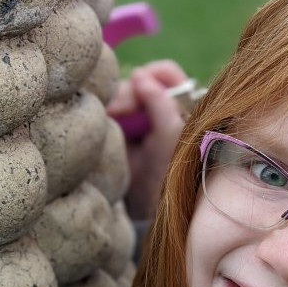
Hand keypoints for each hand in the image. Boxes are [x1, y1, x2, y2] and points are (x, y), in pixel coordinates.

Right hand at [107, 60, 188, 220]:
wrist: (145, 211)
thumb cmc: (167, 177)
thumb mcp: (169, 141)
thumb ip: (161, 107)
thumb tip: (140, 75)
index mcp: (182, 107)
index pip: (167, 75)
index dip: (151, 75)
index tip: (138, 86)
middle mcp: (160, 108)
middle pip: (140, 81)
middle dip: (128, 91)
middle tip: (117, 109)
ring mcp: (139, 119)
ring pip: (122, 94)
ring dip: (115, 102)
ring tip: (111, 117)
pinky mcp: (120, 130)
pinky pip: (111, 110)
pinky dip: (107, 112)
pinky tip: (105, 121)